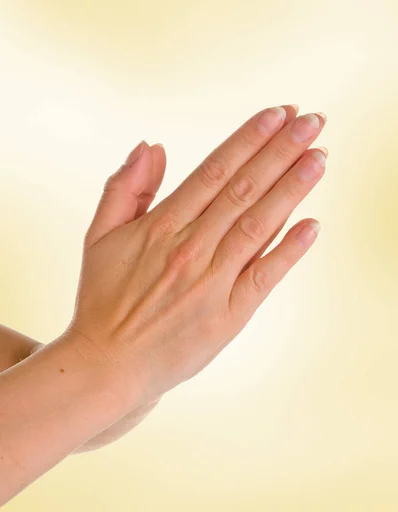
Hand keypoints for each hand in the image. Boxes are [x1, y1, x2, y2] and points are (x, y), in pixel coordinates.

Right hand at [65, 104, 326, 417]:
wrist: (108, 365)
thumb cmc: (102, 301)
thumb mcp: (99, 237)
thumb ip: (124, 189)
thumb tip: (151, 147)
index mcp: (160, 227)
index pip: (214, 171)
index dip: (249, 139)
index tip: (277, 114)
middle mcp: (190, 249)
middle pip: (244, 190)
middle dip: (281, 151)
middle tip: (313, 121)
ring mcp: (212, 283)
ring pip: (257, 225)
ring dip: (292, 189)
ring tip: (319, 158)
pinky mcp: (228, 316)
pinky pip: (264, 277)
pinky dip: (288, 251)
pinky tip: (312, 225)